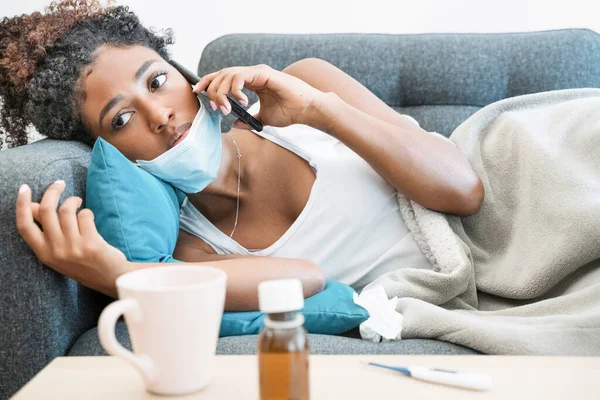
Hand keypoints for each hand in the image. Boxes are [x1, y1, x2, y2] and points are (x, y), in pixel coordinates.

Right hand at [15, 180, 128, 297]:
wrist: (110, 278)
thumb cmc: (84, 262)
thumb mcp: (59, 252)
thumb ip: (46, 232)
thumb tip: (32, 206)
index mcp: (44, 254)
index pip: (24, 226)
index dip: (21, 205)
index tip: (24, 188)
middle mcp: (56, 251)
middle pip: (46, 210)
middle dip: (52, 192)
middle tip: (60, 184)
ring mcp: (73, 248)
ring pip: (66, 210)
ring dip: (73, 200)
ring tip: (78, 202)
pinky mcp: (91, 244)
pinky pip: (85, 215)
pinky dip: (87, 212)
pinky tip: (90, 217)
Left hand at [193, 64, 324, 128]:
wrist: (306, 110)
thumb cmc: (290, 112)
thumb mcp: (264, 118)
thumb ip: (249, 119)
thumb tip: (235, 125)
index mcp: (252, 81)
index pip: (224, 77)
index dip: (209, 82)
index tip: (198, 92)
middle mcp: (253, 73)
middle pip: (222, 74)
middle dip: (213, 89)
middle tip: (216, 107)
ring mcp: (258, 72)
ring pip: (229, 74)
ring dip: (223, 91)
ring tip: (227, 108)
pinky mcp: (264, 73)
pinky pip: (242, 76)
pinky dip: (236, 88)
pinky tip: (241, 101)